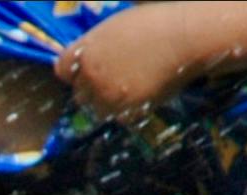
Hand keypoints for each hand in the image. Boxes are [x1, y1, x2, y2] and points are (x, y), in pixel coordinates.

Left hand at [52, 9, 209, 122]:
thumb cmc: (154, 24)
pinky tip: (141, 95)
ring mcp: (109, 96)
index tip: (84, 71)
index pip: (62, 70)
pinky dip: (127, 111)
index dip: (74, 71)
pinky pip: (119, 118)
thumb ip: (96, 47)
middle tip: (112, 80)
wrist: (185, 38)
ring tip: (128, 89)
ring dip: (108, 103)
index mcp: (86, 53)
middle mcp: (91, 77)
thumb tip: (87, 61)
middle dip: (91, 89)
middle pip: (79, 93)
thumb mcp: (115, 28)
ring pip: (97, 110)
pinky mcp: (128, 111)